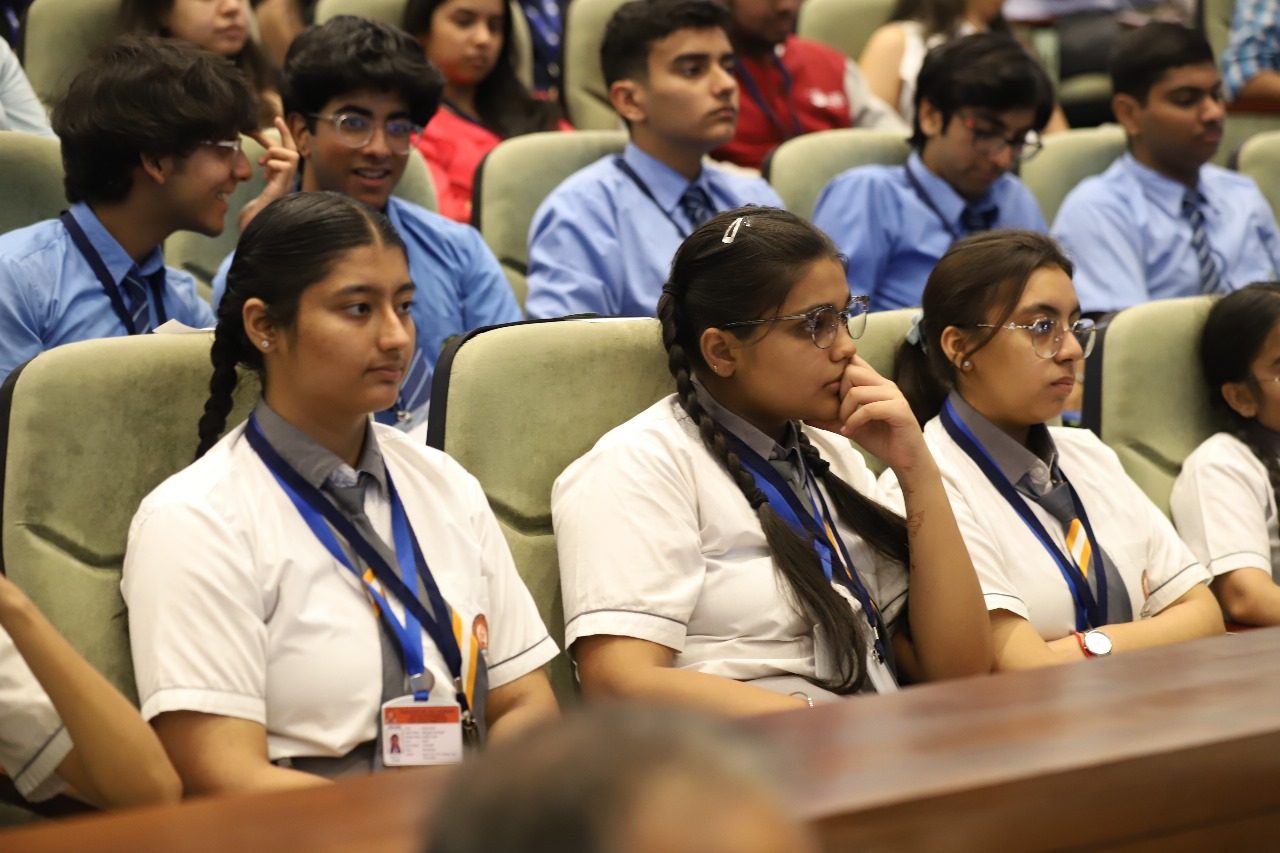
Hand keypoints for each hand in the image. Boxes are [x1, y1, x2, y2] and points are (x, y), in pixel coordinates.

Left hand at [237, 117, 299, 231]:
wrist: (253, 231)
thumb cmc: (251, 216)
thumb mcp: (249, 189)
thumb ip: (252, 176)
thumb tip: (248, 164)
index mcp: (279, 180)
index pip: (284, 154)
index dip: (280, 137)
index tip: (273, 122)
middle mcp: (286, 181)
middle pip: (293, 151)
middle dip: (285, 134)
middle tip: (275, 120)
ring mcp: (286, 185)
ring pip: (292, 156)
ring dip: (275, 153)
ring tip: (263, 162)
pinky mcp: (282, 189)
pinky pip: (286, 166)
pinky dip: (274, 163)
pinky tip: (265, 173)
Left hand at [805, 354, 929, 474]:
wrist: (906, 459)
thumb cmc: (881, 439)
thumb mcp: (849, 426)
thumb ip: (830, 418)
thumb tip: (805, 416)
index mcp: (874, 383)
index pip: (853, 362)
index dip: (837, 373)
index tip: (829, 395)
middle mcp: (885, 384)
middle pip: (851, 371)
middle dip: (838, 394)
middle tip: (838, 415)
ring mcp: (894, 395)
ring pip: (858, 390)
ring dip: (845, 411)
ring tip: (845, 425)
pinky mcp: (900, 410)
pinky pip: (869, 408)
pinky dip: (855, 422)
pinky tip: (851, 432)